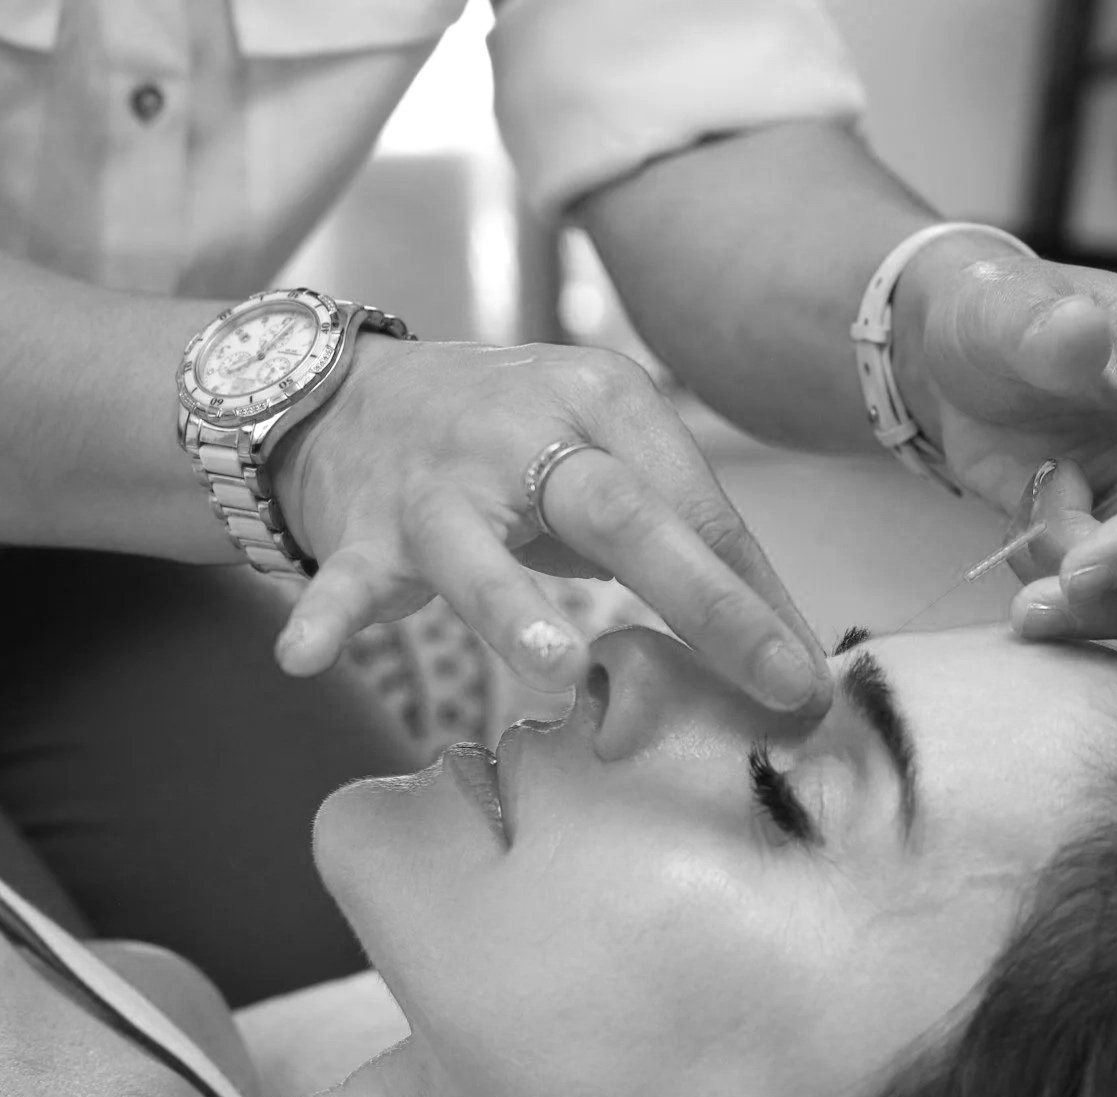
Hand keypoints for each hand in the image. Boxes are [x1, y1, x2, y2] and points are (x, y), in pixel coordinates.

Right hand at [268, 337, 829, 715]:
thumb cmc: (513, 451)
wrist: (348, 395)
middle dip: (709, 602)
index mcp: (607, 402)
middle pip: (626, 515)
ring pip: (478, 550)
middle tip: (775, 680)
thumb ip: (684, 538)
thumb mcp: (606, 464)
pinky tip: (305, 658)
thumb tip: (791, 650)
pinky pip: (342, 576)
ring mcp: (439, 480)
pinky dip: (327, 616)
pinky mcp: (365, 524)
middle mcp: (526, 430)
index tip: (811, 682)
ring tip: (555, 664)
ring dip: (515, 609)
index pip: (702, 508)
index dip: (761, 599)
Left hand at [893, 243, 1116, 639]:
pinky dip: (1082, 602)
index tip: (1077, 573)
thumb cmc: (993, 321)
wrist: (969, 364)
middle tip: (1034, 609)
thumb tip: (1082, 329)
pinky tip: (1030, 548)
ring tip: (1024, 580)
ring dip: (1101, 607)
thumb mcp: (995, 311)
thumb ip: (1034, 325)